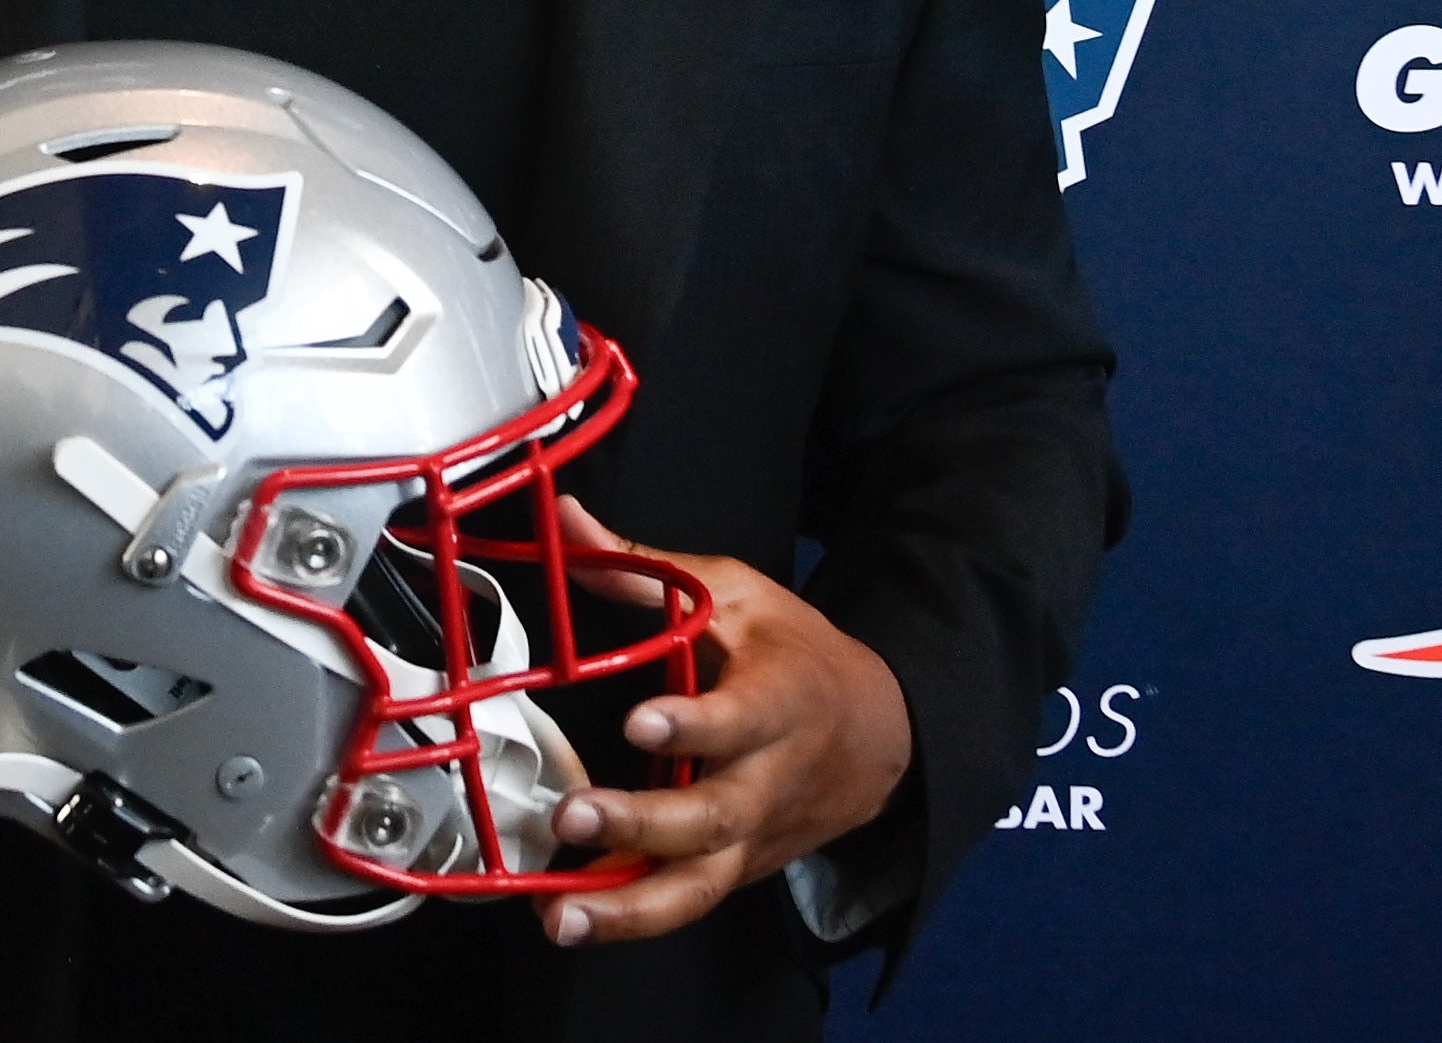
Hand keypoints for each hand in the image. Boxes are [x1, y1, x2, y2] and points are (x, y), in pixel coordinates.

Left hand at [535, 497, 910, 945]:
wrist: (879, 733)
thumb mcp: (735, 594)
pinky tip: (572, 923)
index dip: (696, 725)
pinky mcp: (739, 871)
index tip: (641, 722)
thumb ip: (645, 568)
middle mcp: (770, 780)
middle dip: (643, 824)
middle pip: (714, 817)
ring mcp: (756, 837)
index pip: (742, 718)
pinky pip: (688, 903)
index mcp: (780, 699)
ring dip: (629, 908)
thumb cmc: (794, 654)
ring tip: (562, 917)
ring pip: (701, 885)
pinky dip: (631, 921)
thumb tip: (566, 518)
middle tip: (572, 816)